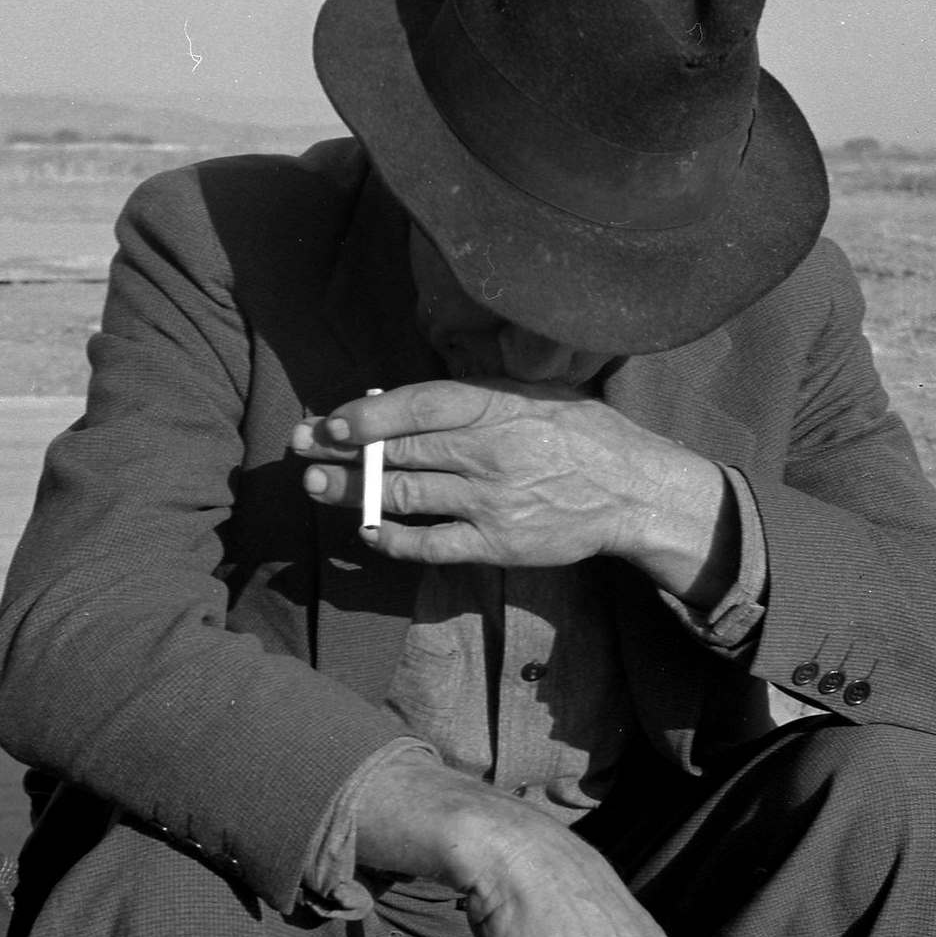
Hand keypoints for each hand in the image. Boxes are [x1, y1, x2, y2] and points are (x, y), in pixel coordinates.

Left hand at [291, 379, 735, 600]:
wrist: (634, 491)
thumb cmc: (581, 434)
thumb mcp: (537, 393)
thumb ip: (476, 395)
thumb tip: (399, 401)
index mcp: (499, 407)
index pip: (417, 407)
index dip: (365, 414)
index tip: (328, 420)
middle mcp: (491, 452)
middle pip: (399, 451)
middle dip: (342, 450)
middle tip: (301, 448)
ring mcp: (492, 501)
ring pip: (405, 494)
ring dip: (352, 490)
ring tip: (315, 485)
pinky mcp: (497, 544)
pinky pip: (430, 544)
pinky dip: (392, 537)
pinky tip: (365, 529)